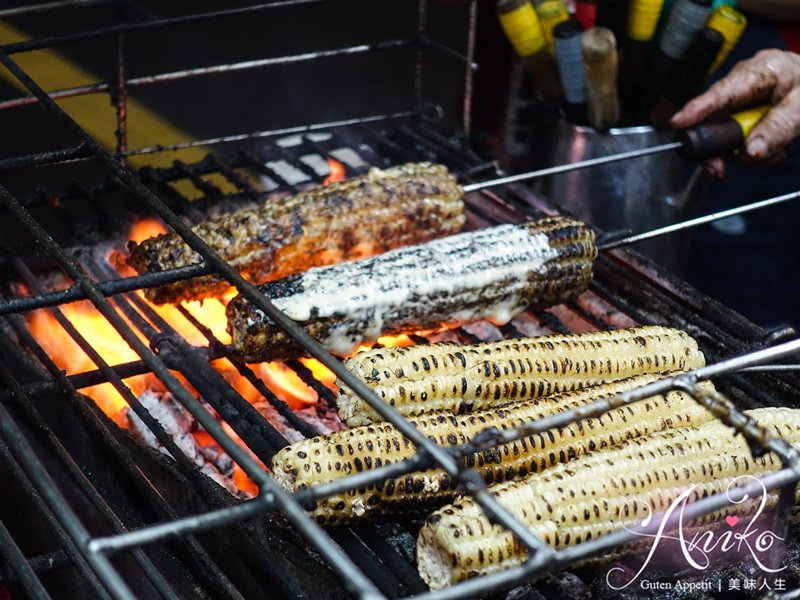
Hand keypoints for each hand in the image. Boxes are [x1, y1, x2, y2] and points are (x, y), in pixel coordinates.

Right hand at [670, 49, 799, 176]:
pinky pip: (734, 134)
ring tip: (769, 153)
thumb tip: (750, 152)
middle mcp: (744, 80)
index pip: (724, 91)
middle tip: (719, 169)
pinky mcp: (742, 109)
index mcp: (762, 70)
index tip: (679, 122)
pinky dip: (749, 147)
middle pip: (715, 116)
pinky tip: (767, 146)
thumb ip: (777, 130)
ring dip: (740, 150)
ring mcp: (741, 95)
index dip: (699, 108)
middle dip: (718, 145)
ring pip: (723, 130)